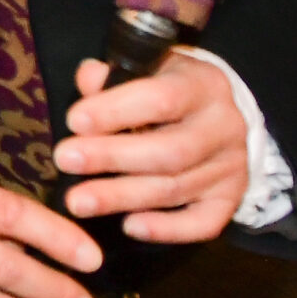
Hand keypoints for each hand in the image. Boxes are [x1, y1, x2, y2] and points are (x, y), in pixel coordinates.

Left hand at [54, 53, 249, 243]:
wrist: (220, 116)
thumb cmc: (170, 89)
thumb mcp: (149, 69)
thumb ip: (114, 74)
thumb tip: (89, 79)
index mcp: (202, 85)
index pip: (161, 98)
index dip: (115, 111)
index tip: (74, 121)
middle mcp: (223, 127)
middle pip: (168, 151)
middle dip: (110, 157)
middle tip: (65, 160)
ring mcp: (231, 166)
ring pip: (175, 188)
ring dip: (121, 197)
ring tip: (78, 201)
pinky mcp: (230, 198)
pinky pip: (203, 223)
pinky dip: (166, 229)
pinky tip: (129, 226)